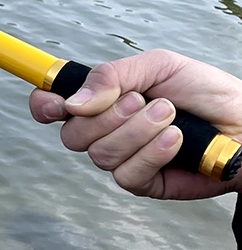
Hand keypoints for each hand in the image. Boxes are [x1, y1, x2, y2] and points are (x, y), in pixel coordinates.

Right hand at [29, 50, 241, 199]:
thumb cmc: (205, 92)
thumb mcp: (158, 66)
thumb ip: (112, 76)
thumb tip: (73, 103)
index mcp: (100, 100)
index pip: (51, 106)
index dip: (44, 105)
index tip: (59, 103)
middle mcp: (103, 130)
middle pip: (70, 135)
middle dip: (107, 117)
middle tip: (142, 100)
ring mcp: (121, 158)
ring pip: (100, 154)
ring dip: (137, 131)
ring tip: (170, 116)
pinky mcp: (142, 182)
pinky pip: (126, 174)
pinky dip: (152, 153)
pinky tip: (175, 140)